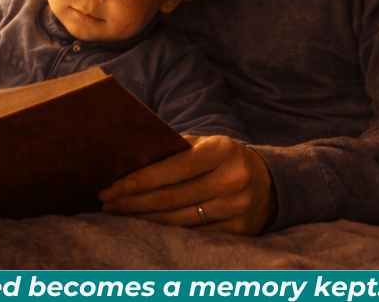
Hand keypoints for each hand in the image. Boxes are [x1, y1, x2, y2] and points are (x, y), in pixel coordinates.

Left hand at [98, 135, 274, 235]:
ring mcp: (237, 208)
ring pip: (178, 220)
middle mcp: (232, 179)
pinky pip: (193, 235)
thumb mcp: (207, 144)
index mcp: (222, 151)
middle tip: (107, 204)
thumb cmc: (225, 159)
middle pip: (170, 198)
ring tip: (120, 215)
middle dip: (132, 202)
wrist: (270, 182)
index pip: (172, 168)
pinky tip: (146, 227)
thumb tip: (130, 158)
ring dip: (143, 219)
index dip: (139, 180)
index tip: (112, 187)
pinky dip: (166, 232)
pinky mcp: (239, 230)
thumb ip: (175, 148)